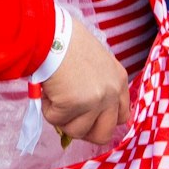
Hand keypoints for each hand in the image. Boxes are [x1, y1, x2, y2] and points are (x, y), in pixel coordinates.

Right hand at [40, 19, 129, 146]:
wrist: (51, 34)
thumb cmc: (66, 42)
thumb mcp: (94, 62)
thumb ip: (98, 84)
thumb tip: (83, 110)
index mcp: (119, 80)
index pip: (123, 117)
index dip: (103, 121)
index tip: (87, 117)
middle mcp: (112, 92)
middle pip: (104, 134)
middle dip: (84, 131)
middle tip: (68, 119)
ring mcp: (94, 100)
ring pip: (77, 131)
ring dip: (62, 119)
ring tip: (54, 97)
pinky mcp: (73, 104)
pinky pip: (56, 120)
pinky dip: (47, 108)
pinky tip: (46, 90)